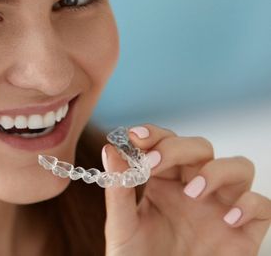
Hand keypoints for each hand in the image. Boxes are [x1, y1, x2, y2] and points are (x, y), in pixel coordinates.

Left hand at [102, 124, 270, 255]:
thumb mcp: (121, 225)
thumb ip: (118, 188)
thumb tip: (111, 149)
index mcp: (163, 180)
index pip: (165, 142)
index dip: (154, 134)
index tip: (136, 137)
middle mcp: (194, 187)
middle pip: (200, 147)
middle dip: (178, 148)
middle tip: (154, 163)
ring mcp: (221, 207)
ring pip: (239, 166)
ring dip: (217, 170)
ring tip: (192, 192)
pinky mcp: (244, 232)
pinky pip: (263, 206)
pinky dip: (250, 204)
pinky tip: (228, 219)